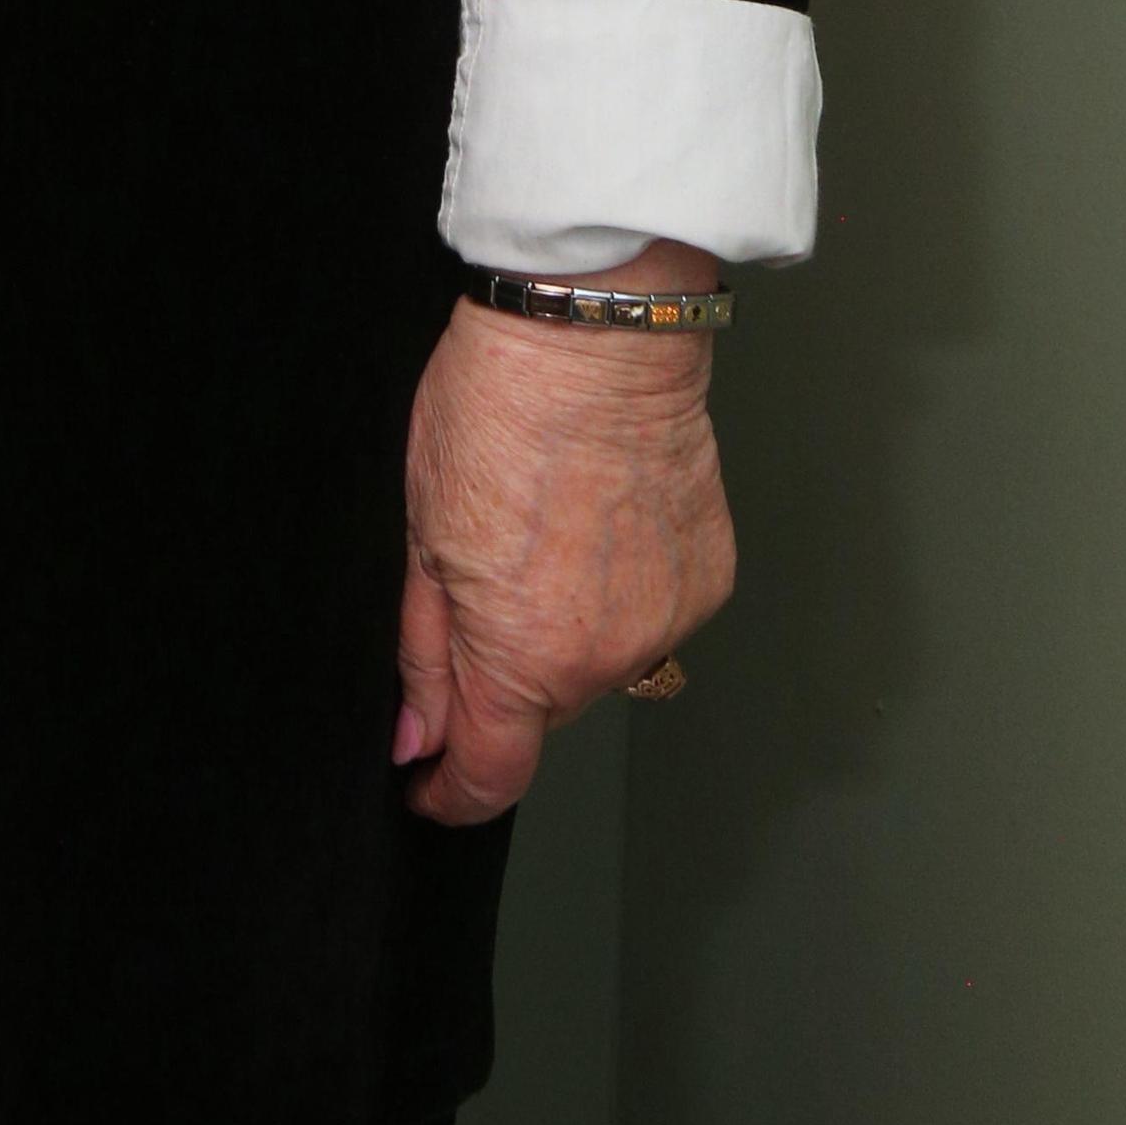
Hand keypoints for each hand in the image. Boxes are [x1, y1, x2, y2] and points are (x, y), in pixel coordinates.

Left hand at [394, 249, 735, 825]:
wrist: (597, 333)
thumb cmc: (498, 406)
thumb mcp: (420, 529)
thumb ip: (424, 650)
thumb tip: (416, 737)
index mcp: (523, 654)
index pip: (491, 774)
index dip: (450, 791)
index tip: (427, 782)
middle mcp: (607, 657)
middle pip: (541, 708)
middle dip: (502, 674)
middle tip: (476, 576)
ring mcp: (668, 620)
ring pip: (598, 660)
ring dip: (566, 628)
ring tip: (543, 532)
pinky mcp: (709, 581)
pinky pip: (650, 615)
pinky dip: (620, 590)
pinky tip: (597, 521)